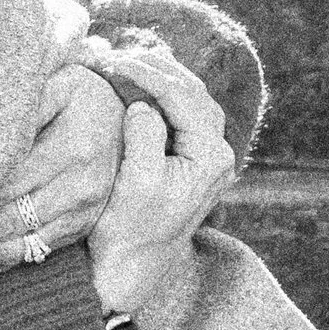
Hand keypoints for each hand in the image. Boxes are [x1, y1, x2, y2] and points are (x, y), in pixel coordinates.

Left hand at [0, 60, 122, 277]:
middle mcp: (81, 187)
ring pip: (22, 244)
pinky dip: (0, 264)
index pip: (8, 184)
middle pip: (12, 219)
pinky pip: (37, 253)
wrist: (124, 114)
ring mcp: (84, 213)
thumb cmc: (78, 95)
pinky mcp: (81, 228)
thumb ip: (23, 103)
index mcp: (72, 150)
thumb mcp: (56, 85)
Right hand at [87, 49, 236, 329]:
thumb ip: (146, 134)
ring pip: (189, 101)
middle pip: (193, 92)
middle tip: (115, 56)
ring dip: (158, 79)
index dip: (146, 73)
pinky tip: (134, 88)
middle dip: (154, 68)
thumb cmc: (127, 232)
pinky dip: (158, 97)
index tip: (112, 62)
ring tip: (123, 64)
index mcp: (210, 158)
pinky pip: (180, 117)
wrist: (126, 273)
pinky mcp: (189, 166)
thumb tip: (143, 104)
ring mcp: (206, 161)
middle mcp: (217, 156)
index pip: (183, 96)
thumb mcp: (136, 181)